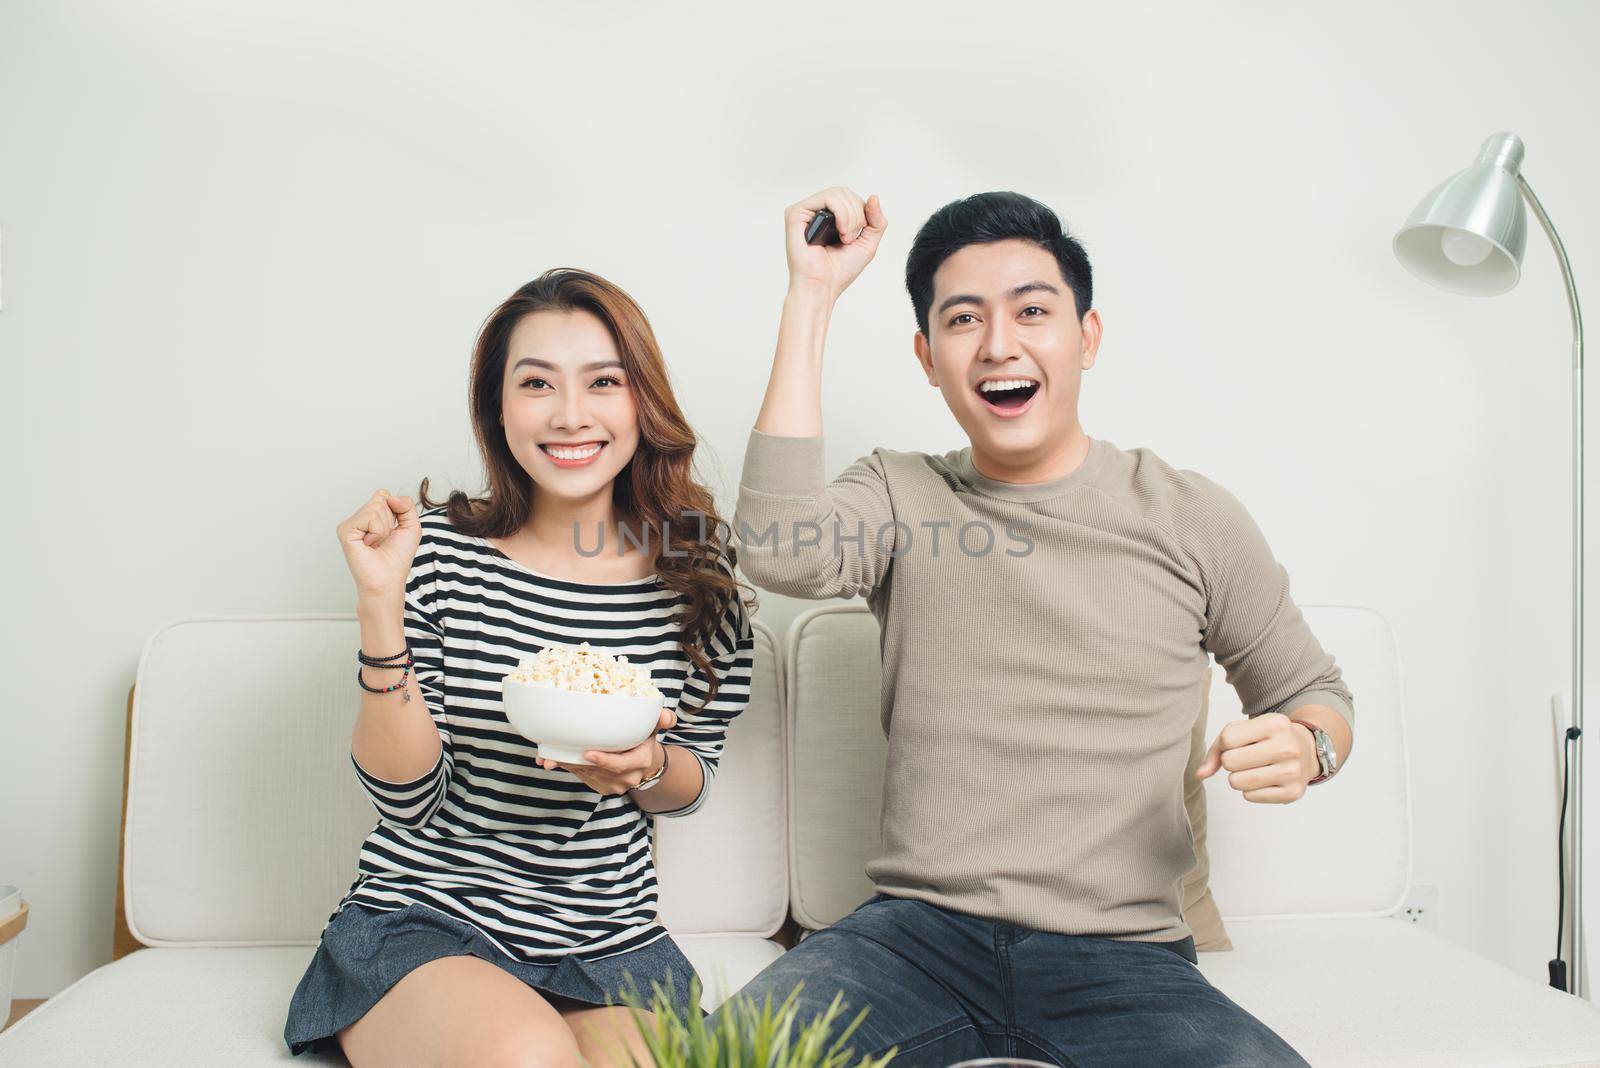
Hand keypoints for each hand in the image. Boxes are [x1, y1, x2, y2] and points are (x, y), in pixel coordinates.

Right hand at [336, 488, 422, 602]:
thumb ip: (407, 505)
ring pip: (376, 506)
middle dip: (390, 519)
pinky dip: (377, 531)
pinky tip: (369, 544)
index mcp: (369, 516)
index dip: (395, 510)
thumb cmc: (398, 557)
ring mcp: (349, 524)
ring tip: (376, 543)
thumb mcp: (411, 526)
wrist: (388, 579)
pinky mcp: (345, 530)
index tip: (392, 530)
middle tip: (383, 540)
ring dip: (384, 527)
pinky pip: (370, 516)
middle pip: (381, 498)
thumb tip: (390, 497)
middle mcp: (357, 518)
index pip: (383, 494)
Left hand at [540, 707, 677, 795]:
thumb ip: (661, 720)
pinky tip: (555, 759)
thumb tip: (667, 716)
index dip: (604, 761)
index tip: (587, 753)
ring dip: (567, 765)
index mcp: (641, 761)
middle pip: (598, 772)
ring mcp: (614, 785)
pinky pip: (582, 778)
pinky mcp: (602, 787)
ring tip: (548, 755)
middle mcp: (627, 777)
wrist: (644, 763)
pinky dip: (568, 768)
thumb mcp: (654, 727)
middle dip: (576, 763)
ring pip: (586, 775)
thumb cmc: (644, 739)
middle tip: (555, 756)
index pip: (621, 765)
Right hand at [783, 186, 887, 300]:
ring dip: (850, 216)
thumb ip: (876, 221)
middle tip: (851, 239)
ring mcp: (805, 212)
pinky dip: (841, 212)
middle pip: (844, 192)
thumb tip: (874, 197)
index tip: (858, 235)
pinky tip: (839, 231)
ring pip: (837, 193)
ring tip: (845, 238)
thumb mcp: (867, 243)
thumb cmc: (839, 271)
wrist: (822, 287)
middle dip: (857, 215)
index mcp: (829, 218)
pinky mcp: (796, 213)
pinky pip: (826, 198)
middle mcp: (815, 213)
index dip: (862, 212)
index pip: (850, 197)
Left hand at [1194, 712, 1318, 803]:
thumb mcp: (1246, 730)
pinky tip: (1265, 779)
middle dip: (1231, 762)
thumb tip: (1199, 774)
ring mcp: (1292, 772)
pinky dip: (1251, 790)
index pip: (1228, 739)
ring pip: (1237, 782)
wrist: (1308, 750)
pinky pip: (1249, 796)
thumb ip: (1218, 748)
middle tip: (1246, 758)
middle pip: (1230, 762)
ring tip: (1254, 768)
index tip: (1240, 743)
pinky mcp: (1292, 793)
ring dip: (1238, 777)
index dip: (1226, 744)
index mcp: (1275, 724)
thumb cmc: (1269, 738)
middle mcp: (1287, 747)